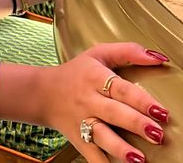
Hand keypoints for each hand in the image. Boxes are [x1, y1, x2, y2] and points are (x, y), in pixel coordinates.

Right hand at [42, 43, 168, 162]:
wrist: (43, 93)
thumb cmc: (77, 72)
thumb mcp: (98, 54)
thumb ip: (128, 52)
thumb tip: (159, 58)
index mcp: (95, 77)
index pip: (120, 88)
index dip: (141, 100)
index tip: (161, 111)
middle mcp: (88, 100)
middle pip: (113, 113)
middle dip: (136, 124)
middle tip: (157, 134)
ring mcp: (82, 122)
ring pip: (102, 136)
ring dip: (121, 149)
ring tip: (139, 158)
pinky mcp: (79, 141)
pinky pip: (92, 155)